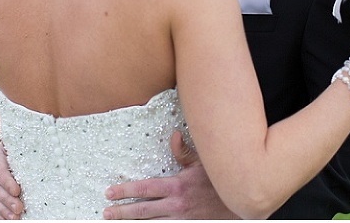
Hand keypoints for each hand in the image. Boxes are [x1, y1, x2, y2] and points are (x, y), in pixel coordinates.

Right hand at [0, 112, 23, 219]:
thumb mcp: (20, 138)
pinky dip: (1, 216)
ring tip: (17, 216)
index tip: (18, 190)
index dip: (6, 181)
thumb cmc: (26, 147)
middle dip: (7, 200)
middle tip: (20, 207)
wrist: (28, 159)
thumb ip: (8, 128)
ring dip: (4, 210)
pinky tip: (10, 220)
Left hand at [102, 132, 238, 219]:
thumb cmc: (221, 181)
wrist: (242, 202)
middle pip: (143, 211)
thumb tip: (173, 135)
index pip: (144, 189)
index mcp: (177, 185)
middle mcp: (177, 205)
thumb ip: (185, 151)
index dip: (125, 190)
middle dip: (122, 212)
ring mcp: (183, 219)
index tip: (110, 192)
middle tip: (106, 213)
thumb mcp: (204, 162)